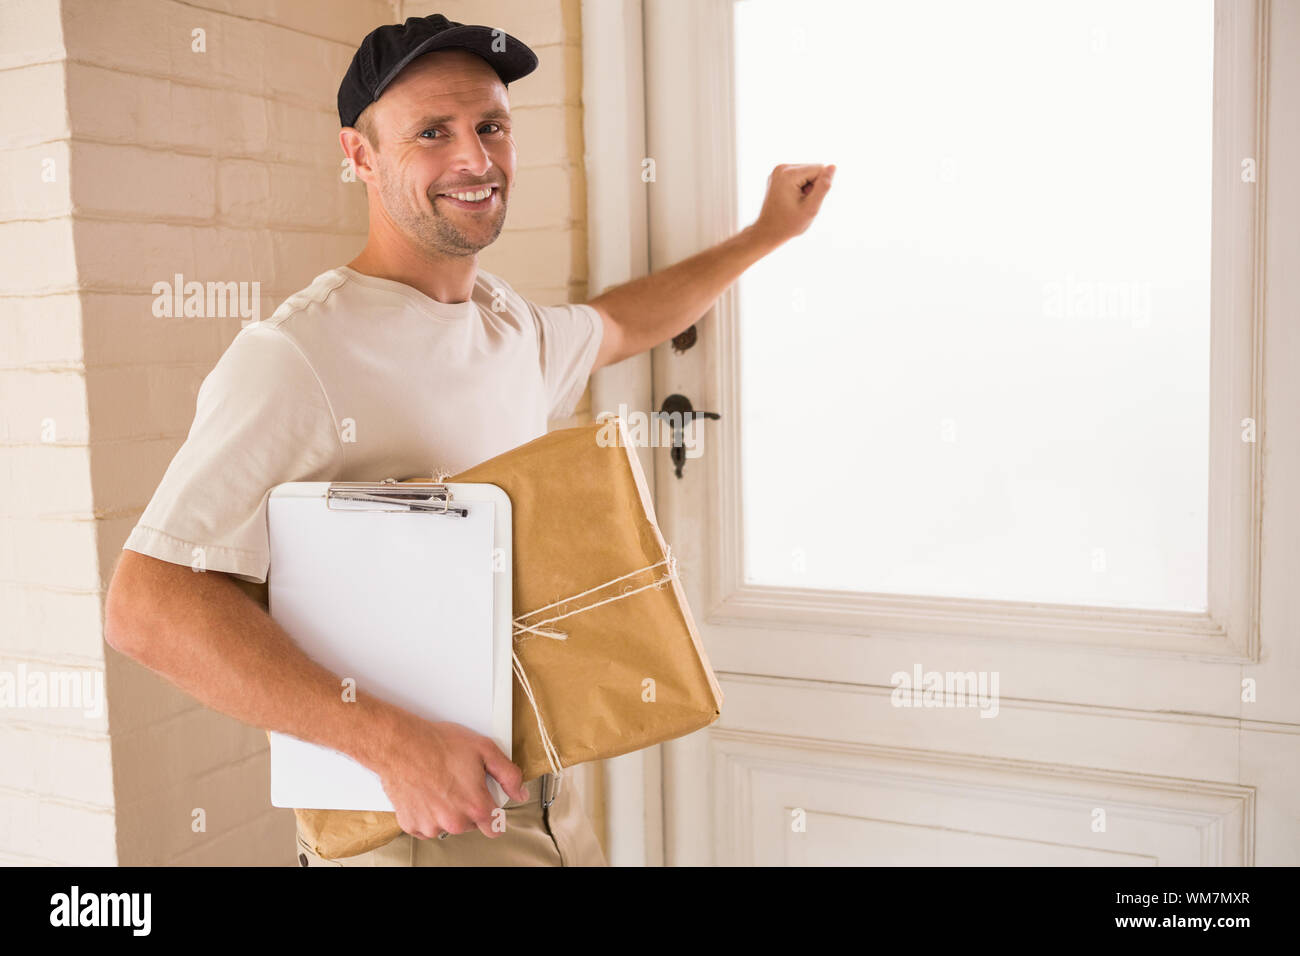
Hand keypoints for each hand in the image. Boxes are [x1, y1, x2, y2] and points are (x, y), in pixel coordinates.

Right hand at [372, 713, 528, 840]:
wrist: (401, 744)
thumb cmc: (438, 744)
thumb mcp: (485, 749)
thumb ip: (509, 775)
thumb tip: (520, 793)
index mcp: (475, 806)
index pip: (495, 828)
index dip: (493, 814)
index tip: (487, 804)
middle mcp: (454, 821)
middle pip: (470, 824)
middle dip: (468, 807)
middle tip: (459, 782)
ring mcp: (431, 825)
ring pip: (447, 825)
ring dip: (446, 810)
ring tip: (440, 784)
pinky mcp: (411, 824)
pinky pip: (425, 825)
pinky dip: (426, 813)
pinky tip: (426, 792)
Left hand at [751, 163, 836, 246]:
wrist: (767, 232)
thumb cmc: (789, 224)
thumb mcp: (810, 208)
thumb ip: (823, 187)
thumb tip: (833, 166)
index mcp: (788, 174)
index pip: (820, 169)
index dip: (819, 188)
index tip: (806, 201)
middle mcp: (781, 167)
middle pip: (813, 170)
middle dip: (812, 187)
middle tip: (800, 203)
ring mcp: (778, 170)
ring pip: (808, 173)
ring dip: (807, 188)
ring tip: (795, 202)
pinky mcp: (778, 174)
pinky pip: (800, 176)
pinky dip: (800, 187)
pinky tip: (791, 199)